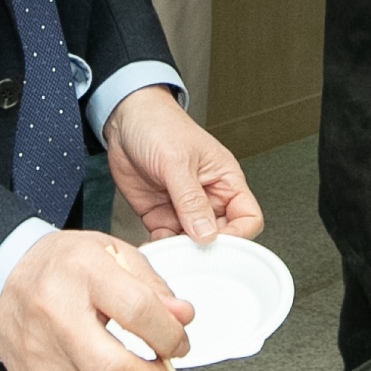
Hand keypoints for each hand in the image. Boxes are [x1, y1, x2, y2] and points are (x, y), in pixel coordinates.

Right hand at [0, 225, 195, 370]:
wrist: (4, 278)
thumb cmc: (62, 266)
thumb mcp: (114, 255)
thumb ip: (153, 288)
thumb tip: (182, 319)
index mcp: (83, 273)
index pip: (137, 312)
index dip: (170, 336)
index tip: (180, 343)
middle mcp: (57, 316)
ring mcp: (42, 355)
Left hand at [104, 86, 259, 243]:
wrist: (123, 119)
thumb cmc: (158, 124)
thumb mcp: (177, 161)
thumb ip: (191, 199)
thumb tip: (206, 233)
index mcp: (224, 180)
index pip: (247, 216)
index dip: (238, 234)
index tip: (218, 243)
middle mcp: (207, 197)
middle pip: (220, 235)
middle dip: (207, 247)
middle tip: (191, 252)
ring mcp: (183, 208)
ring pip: (192, 243)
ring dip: (181, 250)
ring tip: (169, 249)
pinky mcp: (160, 213)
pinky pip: (166, 239)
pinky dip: (161, 246)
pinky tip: (154, 245)